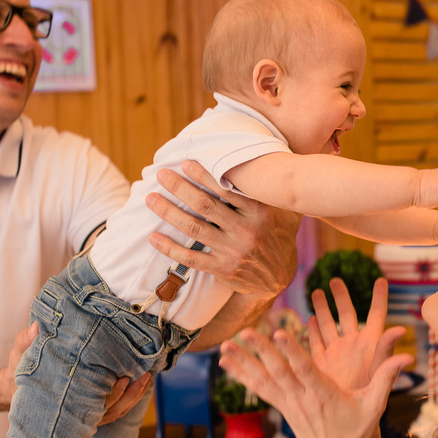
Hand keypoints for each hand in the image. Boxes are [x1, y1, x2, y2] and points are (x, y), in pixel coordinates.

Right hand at [0, 324, 150, 423]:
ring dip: (133, 396)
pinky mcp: (91, 406)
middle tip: (142, 376)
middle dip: (128, 395)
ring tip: (146, 378)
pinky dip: (129, 398)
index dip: (110, 395)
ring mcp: (85, 410)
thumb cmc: (21, 368)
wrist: (16, 386)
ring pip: (115, 411)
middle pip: (108, 409)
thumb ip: (26, 341)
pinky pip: (114, 408)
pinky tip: (141, 381)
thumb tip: (36, 328)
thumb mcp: (20, 354)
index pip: (90, 402)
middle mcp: (75, 407)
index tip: (123, 379)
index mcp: (62, 397)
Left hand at [145, 161, 301, 297]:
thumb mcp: (286, 211)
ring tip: (151, 199)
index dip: (204, 175)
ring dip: (169, 212)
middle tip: (161, 175)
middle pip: (205, 206)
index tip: (185, 163)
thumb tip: (270, 160)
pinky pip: (191, 258)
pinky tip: (154, 237)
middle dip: (180, 188)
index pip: (227, 189)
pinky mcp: (223, 269)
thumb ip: (275, 190)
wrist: (279, 278)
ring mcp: (233, 251)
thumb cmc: (280, 236)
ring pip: (194, 228)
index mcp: (260, 212)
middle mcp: (246, 230)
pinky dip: (170, 248)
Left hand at [220, 326, 410, 437]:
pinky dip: (242, 374)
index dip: (291, 352)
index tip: (278, 333)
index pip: (305, 370)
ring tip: (225, 346)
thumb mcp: (375, 405)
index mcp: (324, 394)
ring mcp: (288, 403)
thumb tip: (408, 355)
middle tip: (244, 332)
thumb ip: (386, 377)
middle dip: (260, 352)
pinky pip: (258, 388)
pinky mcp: (281, 406)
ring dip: (243, 362)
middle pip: (278, 371)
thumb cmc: (356, 431)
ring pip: (263, 379)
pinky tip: (226, 362)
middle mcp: (302, 398)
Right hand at [308, 278, 406, 390]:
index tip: (381, 280)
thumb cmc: (370, 400)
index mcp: (370, 345)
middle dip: (341, 297)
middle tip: (335, 280)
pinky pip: (316, 341)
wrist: (351, 421)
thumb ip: (386, 350)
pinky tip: (308, 318)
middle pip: (347, 314)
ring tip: (317, 291)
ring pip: (328, 324)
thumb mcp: (378, 372)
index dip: (379, 298)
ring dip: (322, 308)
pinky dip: (312, 329)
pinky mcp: (322, 364)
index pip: (376, 315)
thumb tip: (401, 329)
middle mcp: (353, 346)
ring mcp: (336, 354)